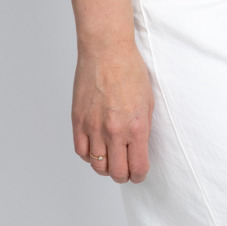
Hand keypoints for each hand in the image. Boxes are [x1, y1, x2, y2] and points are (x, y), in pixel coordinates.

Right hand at [72, 43, 154, 183]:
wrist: (106, 50)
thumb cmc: (129, 69)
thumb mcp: (148, 100)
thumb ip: (143, 127)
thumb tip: (139, 148)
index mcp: (136, 126)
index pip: (138, 167)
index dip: (139, 174)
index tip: (139, 172)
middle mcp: (115, 131)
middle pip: (116, 173)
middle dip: (123, 175)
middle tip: (125, 169)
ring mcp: (94, 127)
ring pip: (97, 166)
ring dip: (105, 167)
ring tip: (110, 158)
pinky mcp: (78, 121)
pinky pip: (81, 151)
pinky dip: (88, 155)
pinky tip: (95, 147)